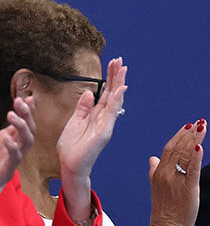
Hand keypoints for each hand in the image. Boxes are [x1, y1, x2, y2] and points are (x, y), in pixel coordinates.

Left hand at [0, 97, 35, 190]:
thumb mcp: (2, 138)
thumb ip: (9, 129)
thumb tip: (15, 113)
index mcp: (17, 138)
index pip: (27, 122)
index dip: (30, 111)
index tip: (29, 98)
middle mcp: (20, 146)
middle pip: (30, 129)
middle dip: (27, 115)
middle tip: (19, 102)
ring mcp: (16, 156)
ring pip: (27, 141)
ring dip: (22, 127)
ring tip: (12, 115)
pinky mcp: (9, 167)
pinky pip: (16, 156)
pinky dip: (13, 147)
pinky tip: (7, 138)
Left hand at [57, 57, 127, 181]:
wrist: (71, 164)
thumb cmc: (72, 147)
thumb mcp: (75, 121)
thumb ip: (83, 107)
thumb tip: (89, 93)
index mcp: (96, 115)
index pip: (105, 93)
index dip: (109, 78)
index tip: (112, 64)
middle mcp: (104, 117)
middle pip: (112, 93)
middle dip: (116, 76)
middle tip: (120, 60)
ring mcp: (106, 123)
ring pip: (115, 99)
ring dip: (119, 84)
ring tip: (122, 68)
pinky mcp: (105, 130)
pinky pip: (112, 112)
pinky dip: (116, 100)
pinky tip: (120, 89)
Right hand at [144, 119, 206, 225]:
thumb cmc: (164, 210)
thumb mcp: (156, 187)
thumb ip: (154, 171)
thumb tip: (152, 158)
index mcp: (160, 172)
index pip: (169, 148)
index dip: (179, 135)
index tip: (189, 125)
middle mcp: (166, 173)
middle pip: (178, 147)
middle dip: (189, 133)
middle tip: (199, 121)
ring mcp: (176, 180)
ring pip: (185, 154)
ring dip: (194, 139)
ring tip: (202, 127)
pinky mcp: (188, 188)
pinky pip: (192, 170)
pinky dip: (196, 156)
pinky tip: (200, 146)